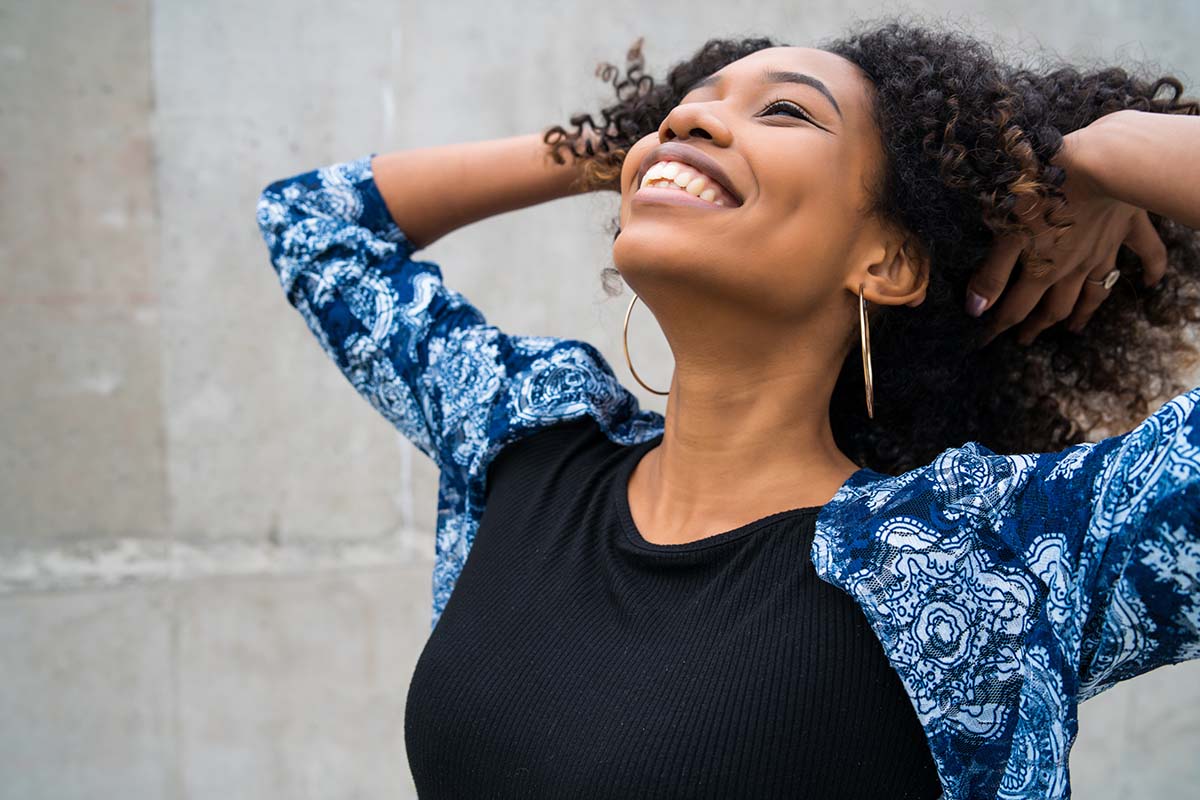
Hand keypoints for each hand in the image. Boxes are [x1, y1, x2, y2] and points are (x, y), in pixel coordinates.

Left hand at [966, 118, 1168, 345]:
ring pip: (1096, 290)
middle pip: (1055, 306)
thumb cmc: (1042, 191)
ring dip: (1084, 312)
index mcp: (1043, 268)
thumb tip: (976, 310)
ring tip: (1073, 329)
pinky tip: (1153, 281)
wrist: (1099, 162)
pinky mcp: (1129, 225)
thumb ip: (993, 274)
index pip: (1016, 308)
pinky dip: (1152, 268)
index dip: (998, 326)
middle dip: (1037, 325)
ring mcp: (1105, 248)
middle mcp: (1075, 266)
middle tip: (1025, 339)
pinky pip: (1147, 252)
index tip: (985, 342)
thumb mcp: (1006, 231)